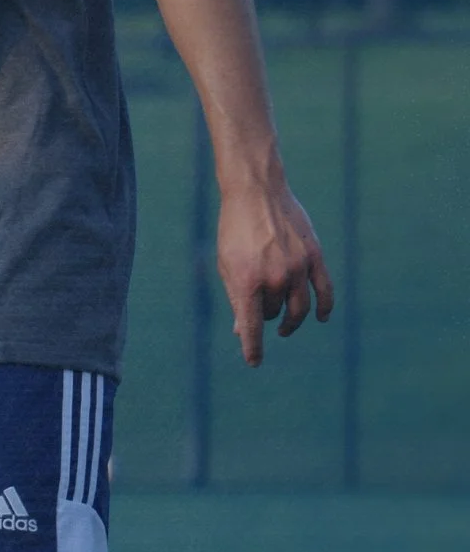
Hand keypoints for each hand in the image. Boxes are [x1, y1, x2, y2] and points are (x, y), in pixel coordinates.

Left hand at [217, 183, 333, 366]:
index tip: (254, 361)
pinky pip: (325, 292)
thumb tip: (241, 330)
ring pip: (299, 308)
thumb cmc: (234, 228)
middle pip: (274, 313)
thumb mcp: (226, 262)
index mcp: (247, 280)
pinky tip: (319, 317)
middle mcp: (275, 278)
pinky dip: (324, 309)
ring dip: (291, 320)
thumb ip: (236, 297)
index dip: (253, 348)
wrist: (255, 190)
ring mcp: (298, 268)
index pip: (252, 327)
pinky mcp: (314, 257)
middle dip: (266, 315)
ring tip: (284, 325)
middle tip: (259, 309)